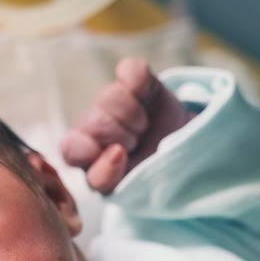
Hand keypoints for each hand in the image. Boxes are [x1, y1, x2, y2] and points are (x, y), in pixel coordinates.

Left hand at [61, 57, 194, 193]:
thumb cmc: (153, 176)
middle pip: (95, 124)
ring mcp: (112, 102)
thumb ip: (112, 179)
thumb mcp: (133, 189)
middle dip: (123, 137)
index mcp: (87, 159)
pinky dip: (139, 80)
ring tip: (144, 127)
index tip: (120, 153)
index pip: (72, 149)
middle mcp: (94, 128)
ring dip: (133, 115)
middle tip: (137, 145)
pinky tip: (146, 94)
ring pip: (110, 97)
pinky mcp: (135, 81)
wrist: (186, 152)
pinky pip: (130, 71)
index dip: (92, 151)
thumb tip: (117, 153)